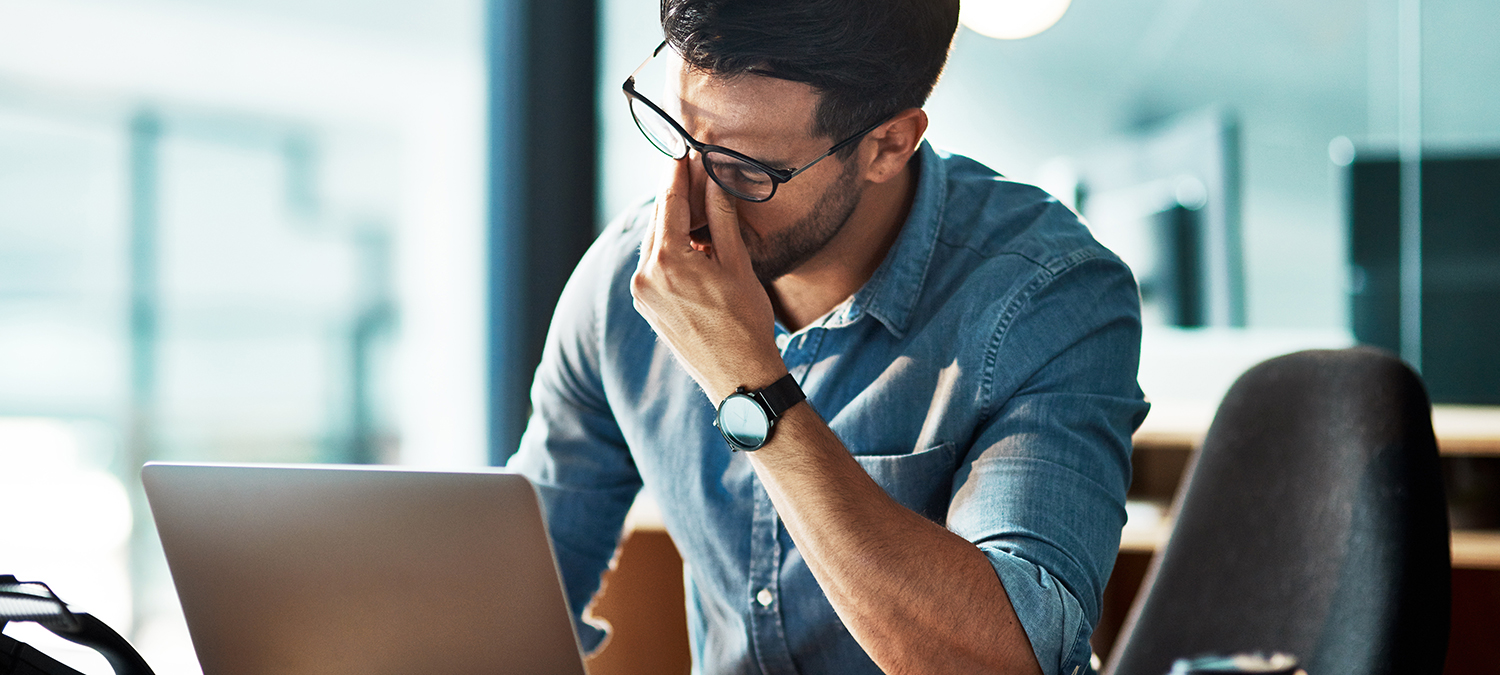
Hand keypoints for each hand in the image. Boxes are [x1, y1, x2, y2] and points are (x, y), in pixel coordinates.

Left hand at [631, 158, 785, 401]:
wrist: (738, 376)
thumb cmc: (745, 322)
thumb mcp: (737, 263)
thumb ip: (722, 217)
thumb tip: (716, 177)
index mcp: (668, 261)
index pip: (670, 202)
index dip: (678, 173)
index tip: (682, 149)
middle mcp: (645, 275)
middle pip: (659, 221)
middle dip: (675, 196)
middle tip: (690, 170)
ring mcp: (642, 293)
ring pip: (654, 243)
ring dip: (673, 223)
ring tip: (696, 206)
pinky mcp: (646, 307)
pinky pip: (654, 265)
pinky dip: (669, 249)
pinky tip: (691, 244)